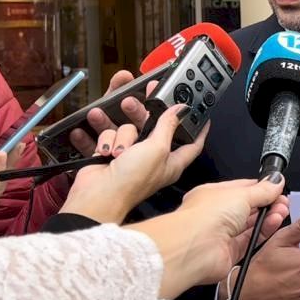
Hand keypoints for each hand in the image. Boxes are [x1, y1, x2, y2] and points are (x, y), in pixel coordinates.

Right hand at [60, 105, 206, 223]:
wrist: (97, 195)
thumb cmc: (132, 180)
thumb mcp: (157, 148)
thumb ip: (169, 126)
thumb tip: (180, 110)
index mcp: (172, 161)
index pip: (192, 143)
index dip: (199, 128)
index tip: (202, 114)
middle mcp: (153, 159)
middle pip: (154, 128)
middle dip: (141, 117)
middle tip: (131, 104)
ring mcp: (131, 157)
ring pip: (129, 130)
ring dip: (120, 137)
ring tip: (118, 150)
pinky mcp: (111, 155)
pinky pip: (111, 136)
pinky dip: (106, 142)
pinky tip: (104, 152)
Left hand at [128, 176, 287, 299]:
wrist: (194, 249)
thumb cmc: (205, 216)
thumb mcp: (241, 194)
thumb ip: (263, 189)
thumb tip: (276, 180)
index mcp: (213, 195)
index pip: (242, 189)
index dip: (262, 188)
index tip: (278, 187)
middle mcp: (216, 215)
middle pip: (248, 208)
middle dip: (268, 203)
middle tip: (283, 201)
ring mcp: (222, 235)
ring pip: (251, 225)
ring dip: (268, 217)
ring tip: (282, 211)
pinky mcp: (229, 253)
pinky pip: (251, 241)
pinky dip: (264, 232)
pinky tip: (274, 224)